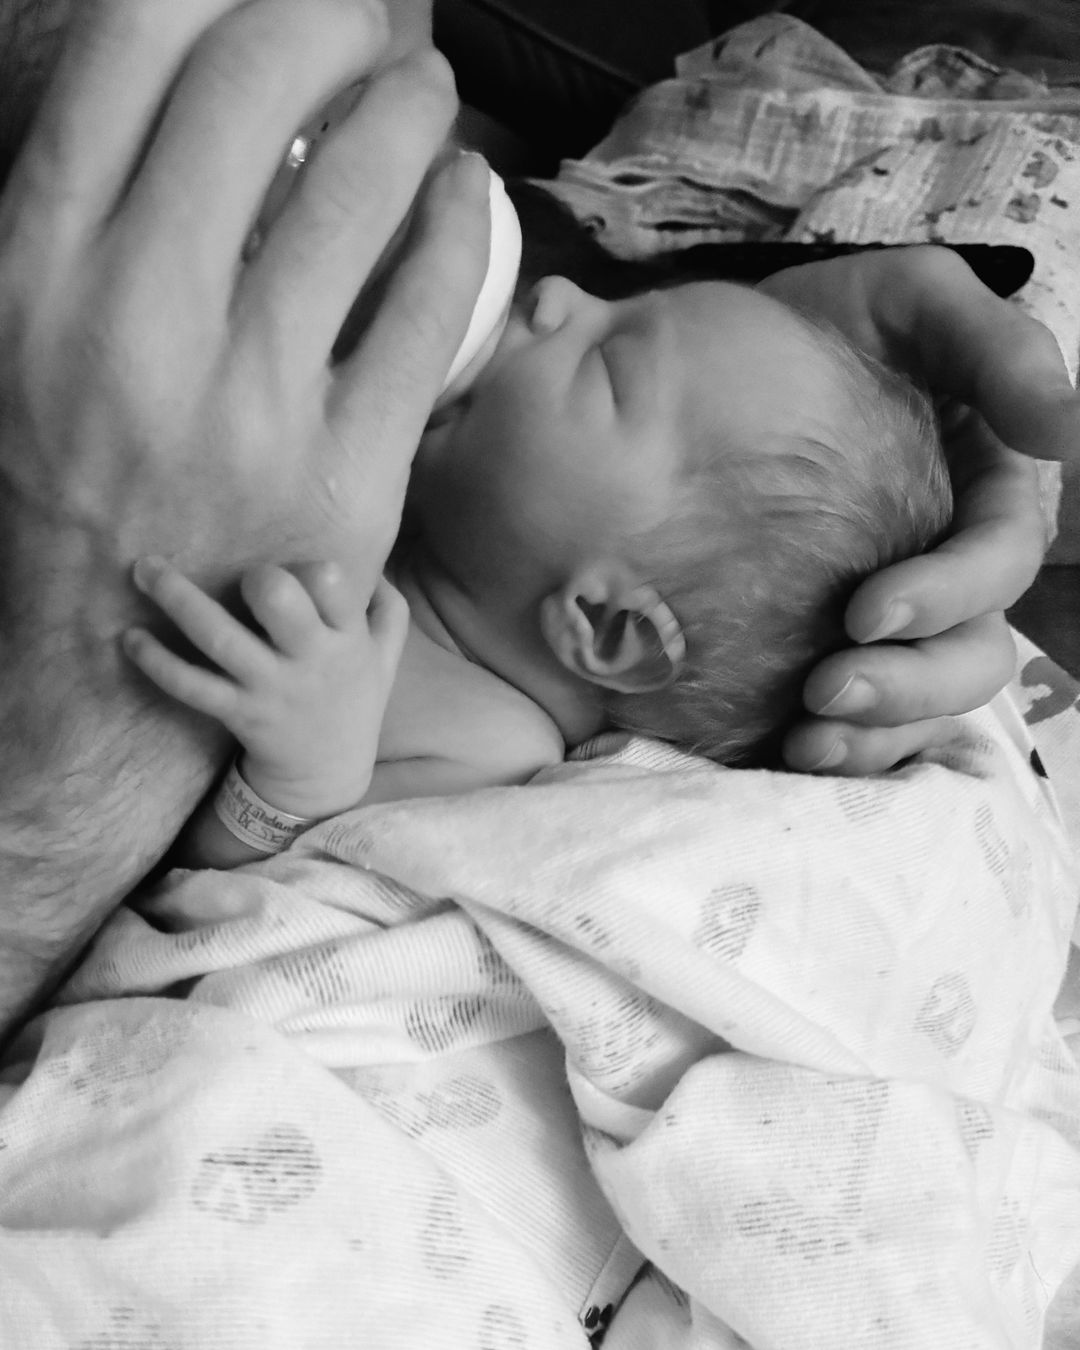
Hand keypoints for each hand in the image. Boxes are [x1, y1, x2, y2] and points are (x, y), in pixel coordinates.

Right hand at [0, 0, 485, 1035]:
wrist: (113, 668)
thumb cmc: (73, 490)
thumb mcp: (25, 340)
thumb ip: (86, 220)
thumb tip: (181, 93)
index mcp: (35, 272)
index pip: (126, 54)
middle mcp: (134, 320)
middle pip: (250, 87)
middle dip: (326, 20)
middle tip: (364, 23)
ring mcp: (249, 401)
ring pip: (355, 190)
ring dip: (409, 110)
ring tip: (426, 94)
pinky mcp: (345, 474)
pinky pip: (425, 314)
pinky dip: (458, 232)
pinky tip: (467, 196)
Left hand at [126, 558, 408, 818]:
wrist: (326, 775)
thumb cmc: (353, 700)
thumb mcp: (385, 657)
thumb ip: (388, 608)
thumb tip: (375, 563)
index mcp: (347, 638)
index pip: (336, 587)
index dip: (313, 568)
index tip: (294, 566)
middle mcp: (309, 659)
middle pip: (281, 603)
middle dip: (256, 577)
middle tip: (240, 573)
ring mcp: (269, 688)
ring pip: (221, 638)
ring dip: (178, 599)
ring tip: (144, 570)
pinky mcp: (237, 713)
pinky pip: (192, 687)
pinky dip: (157, 662)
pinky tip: (130, 638)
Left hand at [760, 246, 1077, 773]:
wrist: (719, 360)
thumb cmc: (829, 326)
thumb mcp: (911, 301)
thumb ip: (993, 348)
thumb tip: (1066, 429)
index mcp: (987, 497)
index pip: (995, 566)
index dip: (947, 597)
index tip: (863, 614)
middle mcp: (952, 569)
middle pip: (969, 655)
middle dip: (908, 685)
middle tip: (824, 693)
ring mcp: (900, 614)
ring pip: (922, 703)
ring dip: (875, 734)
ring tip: (803, 744)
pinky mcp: (835, 643)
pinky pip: (864, 720)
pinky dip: (840, 746)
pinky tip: (784, 754)